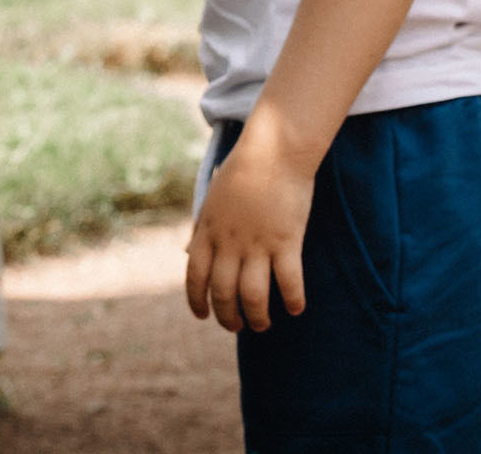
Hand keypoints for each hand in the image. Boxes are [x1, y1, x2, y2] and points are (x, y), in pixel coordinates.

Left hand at [184, 126, 312, 332]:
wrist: (272, 152)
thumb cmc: (243, 174)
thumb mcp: (211, 202)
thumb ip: (200, 230)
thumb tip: (185, 253)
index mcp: (207, 231)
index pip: (194, 276)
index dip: (196, 300)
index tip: (202, 316)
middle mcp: (228, 242)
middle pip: (223, 292)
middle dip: (228, 316)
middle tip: (236, 327)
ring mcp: (257, 243)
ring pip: (252, 295)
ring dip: (257, 317)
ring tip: (263, 325)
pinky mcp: (286, 241)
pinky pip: (288, 282)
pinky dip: (292, 300)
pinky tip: (295, 309)